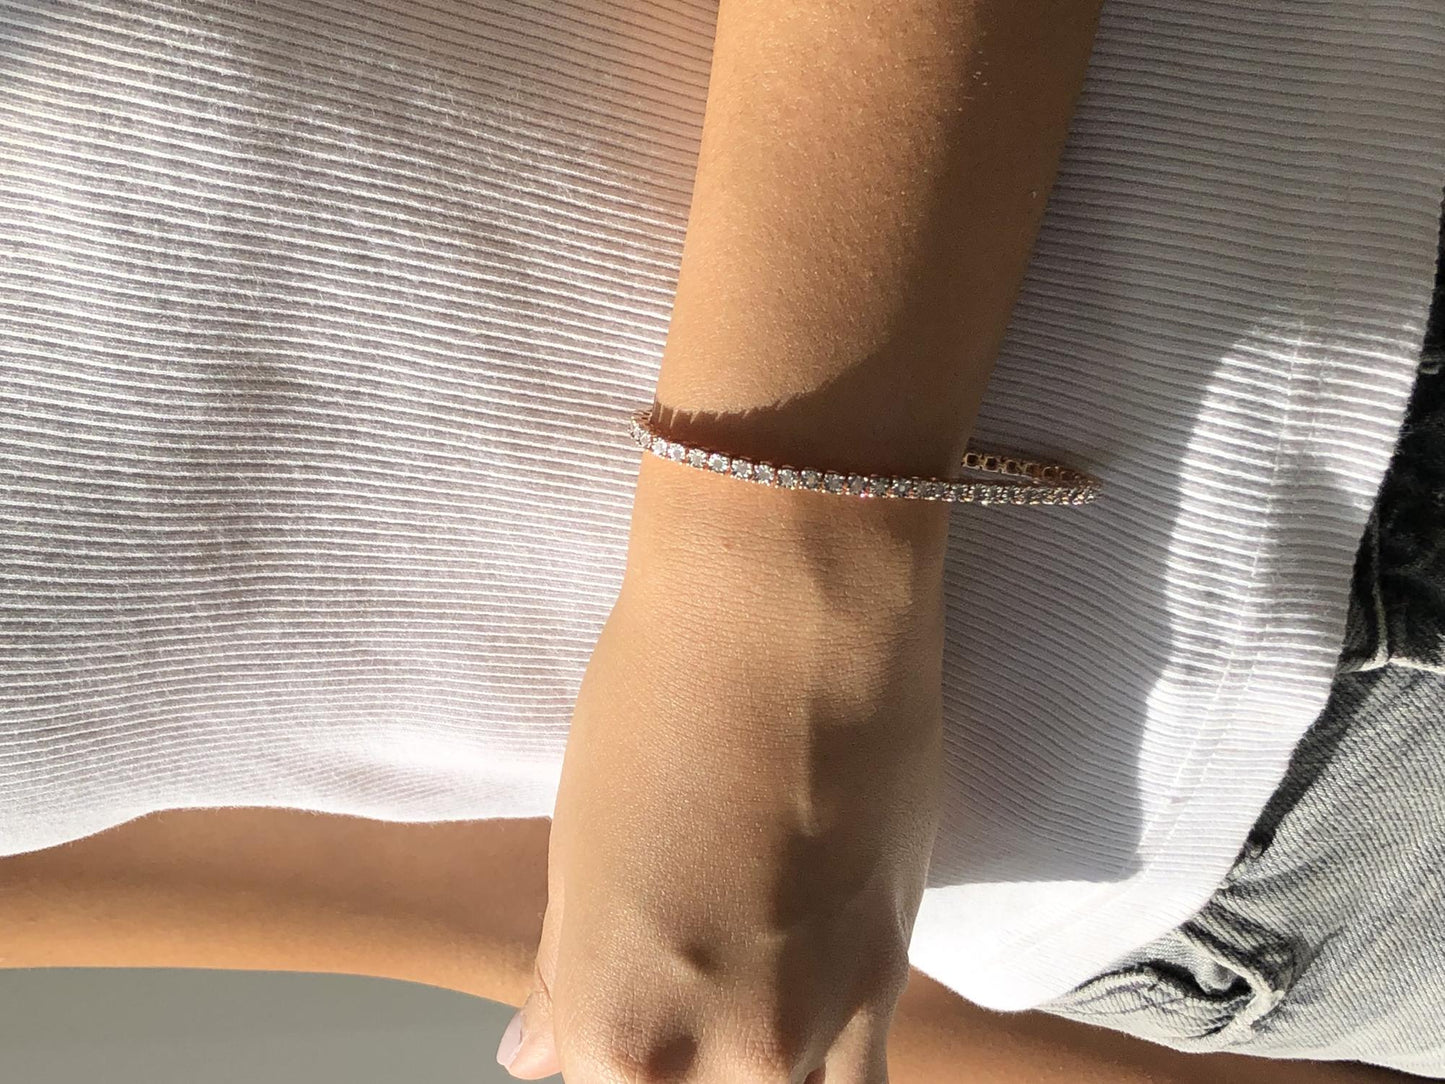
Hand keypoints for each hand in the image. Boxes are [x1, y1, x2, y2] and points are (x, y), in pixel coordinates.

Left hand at [498, 456, 949, 1082]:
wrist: (789, 622)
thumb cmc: (653, 709)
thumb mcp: (581, 848)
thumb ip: (567, 976)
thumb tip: (533, 1056)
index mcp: (615, 1032)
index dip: (613, 1060)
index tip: (624, 1019)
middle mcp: (719, 1059)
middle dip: (685, 1068)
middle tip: (687, 977)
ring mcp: (815, 1024)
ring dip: (760, 1071)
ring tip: (743, 998)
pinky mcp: (893, 970)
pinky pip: (859, 1072)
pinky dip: (826, 1058)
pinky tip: (804, 1002)